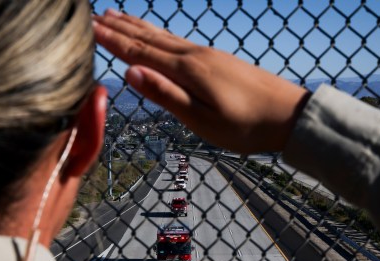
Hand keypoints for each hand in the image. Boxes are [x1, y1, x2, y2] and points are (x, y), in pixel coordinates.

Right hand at [93, 10, 310, 153]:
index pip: (140, 53)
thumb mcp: (202, 119)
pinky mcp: (218, 59)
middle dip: (120, 27)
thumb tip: (130, 73)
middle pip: (149, 38)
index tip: (89, 29)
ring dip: (138, 26)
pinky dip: (160, 34)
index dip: (112, 41)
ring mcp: (207, 55)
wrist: (289, 115)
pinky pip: (178, 40)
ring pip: (164, 36)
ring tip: (118, 15)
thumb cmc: (245, 126)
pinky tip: (158, 35)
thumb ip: (166, 95)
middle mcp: (194, 56)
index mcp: (186, 71)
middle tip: (95, 16)